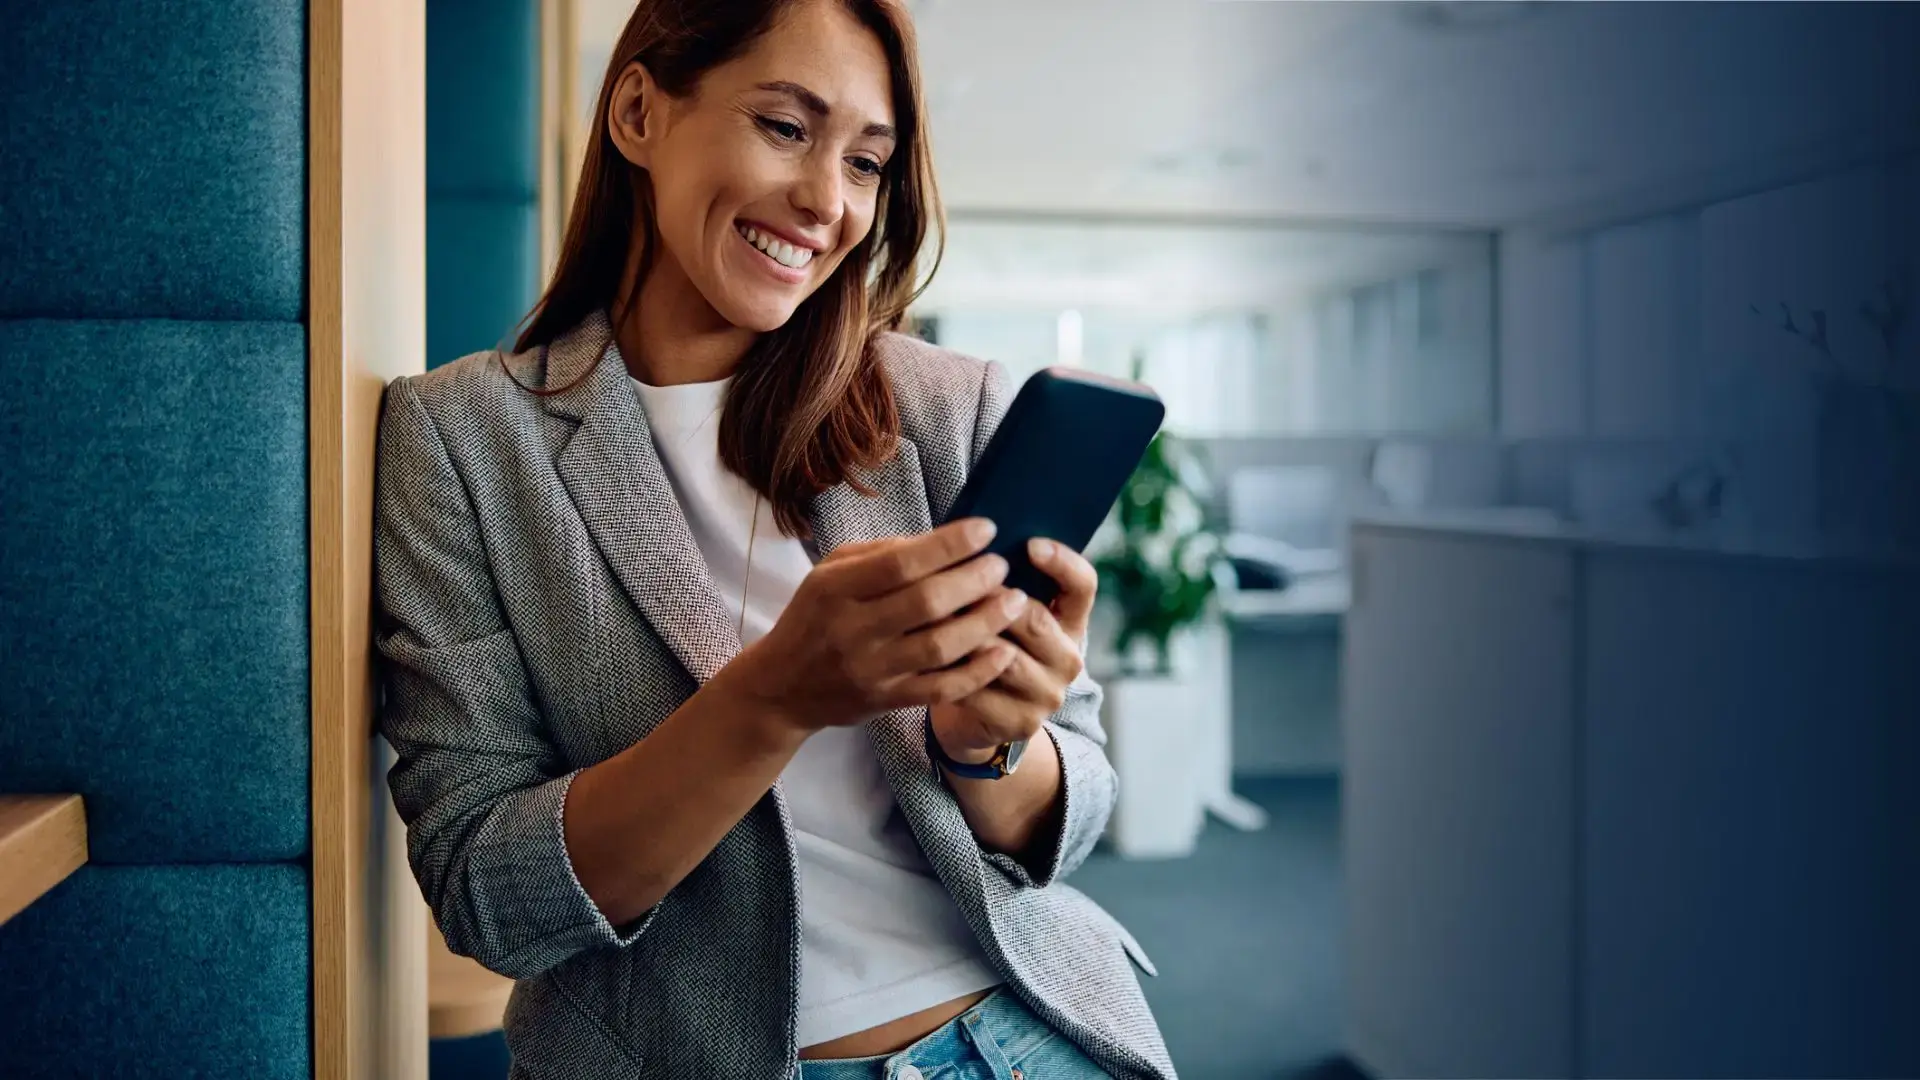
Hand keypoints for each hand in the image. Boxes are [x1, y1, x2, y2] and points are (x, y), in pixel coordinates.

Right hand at [719, 518, 1030, 731]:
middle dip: (974, 580)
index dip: (949, 545)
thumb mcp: (829, 574)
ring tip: (1014, 601)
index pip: (900, 562)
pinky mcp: (885, 700)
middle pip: (926, 602)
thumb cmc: (814, 617)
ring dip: (984, 622)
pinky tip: (1002, 652)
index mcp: (835, 589)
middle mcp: (851, 629)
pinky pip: (939, 688)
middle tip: (1002, 567)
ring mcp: (870, 669)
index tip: (986, 529)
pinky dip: (976, 672)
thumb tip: (940, 541)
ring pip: (939, 646)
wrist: (781, 688)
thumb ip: (880, 553)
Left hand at [930, 537, 1096, 762]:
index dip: (1063, 562)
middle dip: (993, 599)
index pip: (1083, 585)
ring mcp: (1048, 694)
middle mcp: (1068, 658)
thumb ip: (1001, 579)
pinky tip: (924, 655)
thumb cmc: (988, 644)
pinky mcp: (1021, 722)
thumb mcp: (1004, 611)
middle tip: (956, 580)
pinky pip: (980, 690)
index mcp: (1071, 622)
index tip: (1030, 544)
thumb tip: (971, 532)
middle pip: (1037, 620)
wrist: (981, 716)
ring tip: (932, 614)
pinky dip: (950, 671)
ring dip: (966, 634)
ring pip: (1004, 656)